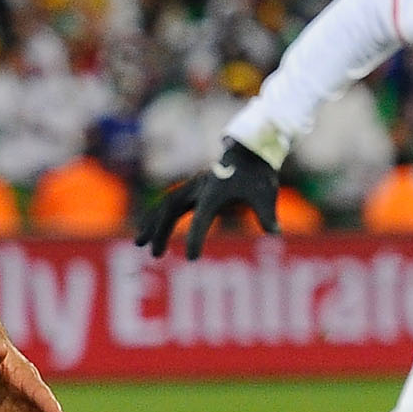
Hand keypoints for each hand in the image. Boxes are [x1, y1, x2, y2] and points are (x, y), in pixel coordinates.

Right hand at [134, 140, 280, 259]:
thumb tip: (274, 232)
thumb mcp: (265, 193)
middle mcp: (198, 189)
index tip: (192, 258)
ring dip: (151, 224)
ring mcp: (192, 188)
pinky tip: (147, 229)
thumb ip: (266, 214)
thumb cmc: (258, 175)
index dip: (197, 238)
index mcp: (214, 192)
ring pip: (165, 205)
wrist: (250, 152)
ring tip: (138, 242)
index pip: (202, 219)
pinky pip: (168, 203)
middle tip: (154, 254)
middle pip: (172, 210)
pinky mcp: (191, 190)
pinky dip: (156, 216)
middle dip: (161, 231)